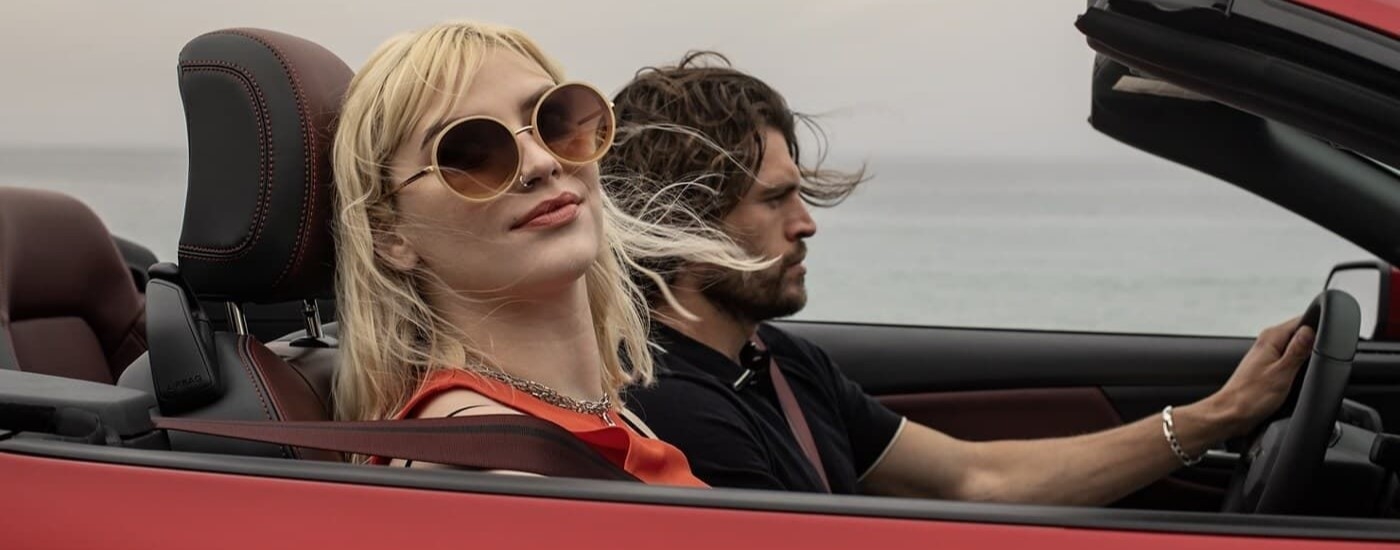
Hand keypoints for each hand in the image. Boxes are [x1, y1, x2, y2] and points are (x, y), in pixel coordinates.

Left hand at [1206, 316, 1315, 436]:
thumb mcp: (1282, 373)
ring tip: (1301, 376)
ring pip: (1296, 350)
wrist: (1231, 414)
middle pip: (1301, 336)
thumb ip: (1297, 350)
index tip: (1325, 345)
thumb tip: (1310, 330)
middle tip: (1313, 366)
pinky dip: (1297, 369)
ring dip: (1305, 360)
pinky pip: (1289, 362)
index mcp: (1270, 338)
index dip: (1318, 330)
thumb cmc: (1251, 397)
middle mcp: (1268, 343)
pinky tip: (1297, 380)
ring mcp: (1268, 355)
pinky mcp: (1269, 368)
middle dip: (1312, 348)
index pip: (1302, 321)